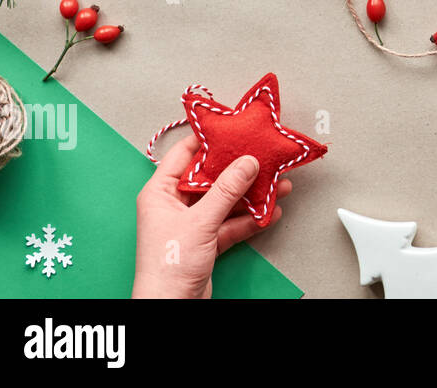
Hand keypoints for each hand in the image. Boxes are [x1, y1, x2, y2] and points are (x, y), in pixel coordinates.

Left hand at [132, 135, 291, 298]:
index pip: (184, 154)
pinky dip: (250, 217)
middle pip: (211, 177)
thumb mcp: (200, 221)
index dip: (208, 140)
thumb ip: (227, 190)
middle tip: (263, 155)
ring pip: (226, 200)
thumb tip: (248, 162)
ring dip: (251, 194)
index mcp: (160, 192)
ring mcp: (192, 223)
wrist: (171, 307)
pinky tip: (270, 210)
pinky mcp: (207, 241)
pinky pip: (232, 221)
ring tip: (277, 183)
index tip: (233, 128)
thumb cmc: (168, 266)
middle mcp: (175, 204)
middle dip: (239, 169)